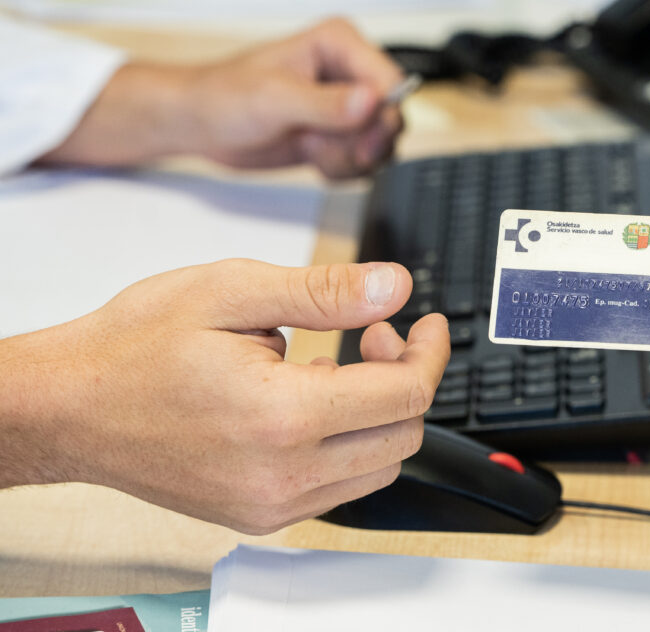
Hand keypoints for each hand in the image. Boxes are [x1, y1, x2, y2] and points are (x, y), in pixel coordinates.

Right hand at [0, 259, 447, 533]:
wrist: (68, 407)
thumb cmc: (135, 347)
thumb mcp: (231, 291)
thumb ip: (324, 292)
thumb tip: (395, 286)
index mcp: (281, 416)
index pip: (404, 395)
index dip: (429, 352)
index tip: (423, 324)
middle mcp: (283, 475)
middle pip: (403, 436)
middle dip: (406, 379)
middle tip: (373, 335)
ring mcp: (272, 505)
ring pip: (378, 468)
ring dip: (379, 415)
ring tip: (336, 367)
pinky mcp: (260, 516)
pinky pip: (339, 488)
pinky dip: (346, 444)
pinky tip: (309, 402)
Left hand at [44, 18, 404, 178]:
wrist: (198, 123)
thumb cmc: (222, 96)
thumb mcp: (275, 99)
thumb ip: (327, 103)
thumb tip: (371, 101)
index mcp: (340, 44)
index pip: (390, 81)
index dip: (381, 115)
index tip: (359, 138)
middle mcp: (349, 72)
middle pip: (391, 117)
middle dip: (361, 142)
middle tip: (324, 145)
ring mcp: (347, 106)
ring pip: (381, 145)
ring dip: (348, 159)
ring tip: (311, 148)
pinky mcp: (340, 133)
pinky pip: (365, 162)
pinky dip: (341, 169)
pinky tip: (311, 156)